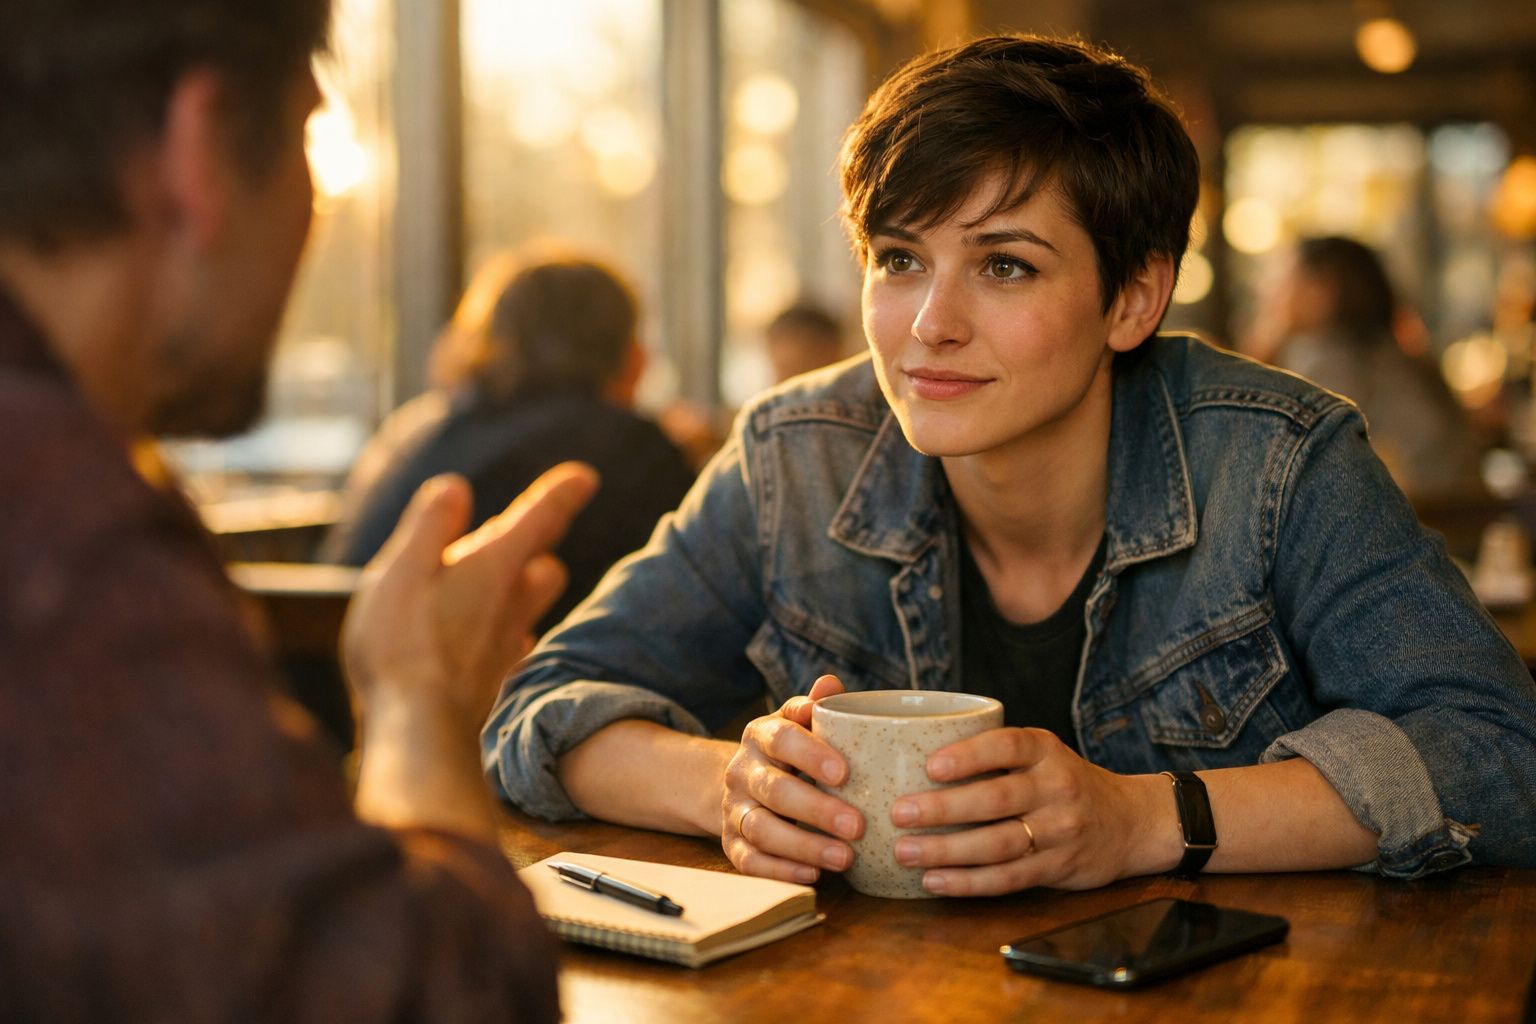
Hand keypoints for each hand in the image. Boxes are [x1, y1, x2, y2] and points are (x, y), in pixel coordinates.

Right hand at [342, 462, 598, 728]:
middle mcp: (514, 604)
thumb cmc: (403, 645)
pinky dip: (492, 631)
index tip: (585, 477)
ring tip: (479, 584)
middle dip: (533, 549)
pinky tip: (468, 639)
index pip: (543, 516)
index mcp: (496, 566)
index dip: (563, 492)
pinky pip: (506, 644)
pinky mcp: (494, 681)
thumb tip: (456, 488)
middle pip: (544, 567)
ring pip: (526, 608)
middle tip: (507, 535)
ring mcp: (507, 646)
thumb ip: (431, 525)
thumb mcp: (403, 569)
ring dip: (512, 591)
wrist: (419, 733)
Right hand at [720, 674, 864, 883]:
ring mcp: (734, 809)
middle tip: (858, 826)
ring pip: (762, 829)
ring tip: (845, 858)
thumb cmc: (789, 751)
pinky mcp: (731, 843)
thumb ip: (816, 707)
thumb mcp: (799, 724)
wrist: (742, 781)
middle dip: (817, 810)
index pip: (782, 739)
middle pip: (775, 790)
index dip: (811, 754)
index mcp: (761, 735)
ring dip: (804, 846)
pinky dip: (780, 871)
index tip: (845, 773)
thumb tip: (830, 684)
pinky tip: (814, 876)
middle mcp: (742, 771)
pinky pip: (749, 861)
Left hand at [886, 728, 1170, 895]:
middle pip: (996, 799)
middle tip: (900, 813)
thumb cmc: (1065, 783)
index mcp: (1046, 750)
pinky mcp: (1058, 868)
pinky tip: (934, 881)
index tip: (930, 766)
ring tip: (906, 852)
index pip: (1007, 746)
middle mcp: (1056, 787)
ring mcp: (1060, 830)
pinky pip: (1008, 878)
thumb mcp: (1042, 754)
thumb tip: (911, 757)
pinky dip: (968, 882)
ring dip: (947, 851)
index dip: (969, 756)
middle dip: (943, 808)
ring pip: (998, 844)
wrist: (1132, 822)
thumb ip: (995, 755)